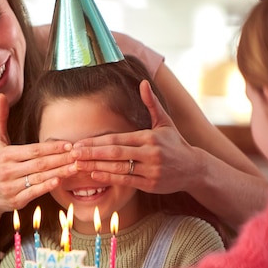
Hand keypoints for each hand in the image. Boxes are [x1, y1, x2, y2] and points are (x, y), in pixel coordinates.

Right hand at [0, 94, 77, 213]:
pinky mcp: (16, 200)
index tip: (69, 144)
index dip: (52, 147)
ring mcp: (12, 187)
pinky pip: (34, 192)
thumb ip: (0, 119)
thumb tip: (1, 96)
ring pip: (40, 178)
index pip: (34, 150)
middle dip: (61, 159)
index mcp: (6, 155)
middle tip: (79, 154)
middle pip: (40, 163)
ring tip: (76, 167)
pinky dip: (47, 187)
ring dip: (60, 172)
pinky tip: (60, 181)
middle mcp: (8, 171)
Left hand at [71, 80, 199, 194]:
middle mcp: (150, 153)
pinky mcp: (150, 184)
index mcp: (149, 137)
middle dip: (91, 153)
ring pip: (118, 168)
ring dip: (95, 166)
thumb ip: (151, 104)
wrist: (195, 168)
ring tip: (77, 165)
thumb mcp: (165, 122)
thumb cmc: (175, 144)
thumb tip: (143, 83)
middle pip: (115, 152)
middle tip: (72, 153)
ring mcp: (150, 170)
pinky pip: (126, 181)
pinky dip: (109, 178)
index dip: (96, 141)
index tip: (79, 142)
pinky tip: (94, 174)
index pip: (117, 138)